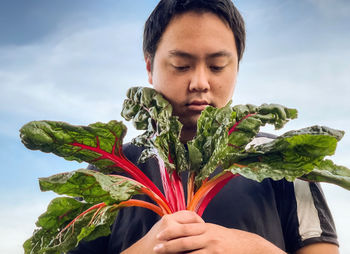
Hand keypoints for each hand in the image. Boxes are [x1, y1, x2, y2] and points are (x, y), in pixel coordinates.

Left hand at [123, 210, 285, 253]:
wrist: (246, 245)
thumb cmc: (226, 238)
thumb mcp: (212, 230)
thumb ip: (199, 230)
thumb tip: (183, 229)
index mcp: (205, 227)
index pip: (184, 228)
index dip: (171, 231)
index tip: (159, 234)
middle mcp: (208, 235)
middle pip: (184, 239)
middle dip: (169, 244)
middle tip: (157, 248)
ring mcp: (212, 247)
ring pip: (190, 252)